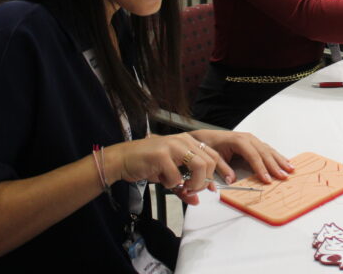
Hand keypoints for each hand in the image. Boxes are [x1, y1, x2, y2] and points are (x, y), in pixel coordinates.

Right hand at [104, 132, 221, 204]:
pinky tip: (162, 180)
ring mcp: (173, 146)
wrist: (123, 159)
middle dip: (204, 182)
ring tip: (182, 188)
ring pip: (199, 166)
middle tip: (192, 190)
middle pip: (209, 162)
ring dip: (193, 183)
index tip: (219, 186)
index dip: (219, 172)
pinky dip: (171, 184)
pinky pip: (176, 176)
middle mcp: (183, 141)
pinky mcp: (161, 155)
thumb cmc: (147, 164)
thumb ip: (184, 186)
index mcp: (188, 142)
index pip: (213, 155)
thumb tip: (196, 201)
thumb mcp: (169, 174)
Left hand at [189, 130, 292, 184]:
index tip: (268, 179)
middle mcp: (248, 138)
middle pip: (264, 153)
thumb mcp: (214, 157)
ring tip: (290, 169)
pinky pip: (267, 149)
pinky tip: (285, 161)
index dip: (261, 168)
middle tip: (284, 176)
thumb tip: (232, 180)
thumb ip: (223, 168)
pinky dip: (277, 156)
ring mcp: (252, 139)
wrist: (205, 137)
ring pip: (269, 150)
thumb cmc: (209, 145)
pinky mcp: (254, 142)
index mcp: (238, 140)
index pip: (253, 156)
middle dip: (275, 166)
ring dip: (280, 160)